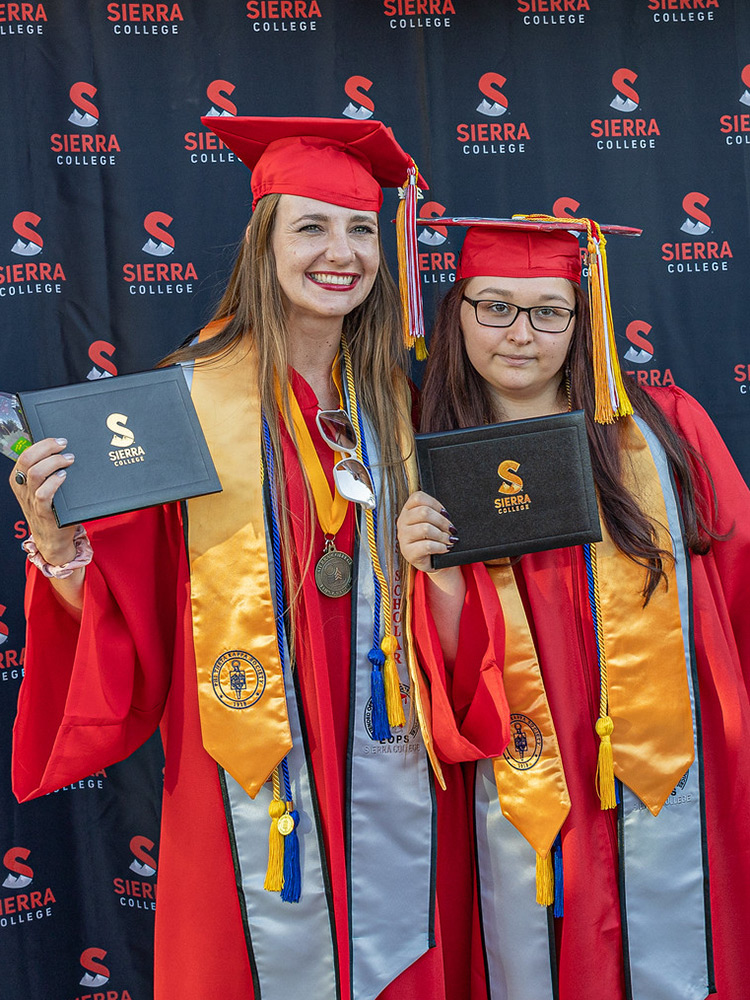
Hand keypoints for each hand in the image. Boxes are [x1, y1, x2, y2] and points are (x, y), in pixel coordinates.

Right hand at [9, 438, 79, 564]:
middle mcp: (22, 489)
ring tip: (69, 460)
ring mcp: (31, 501)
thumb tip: (62, 451)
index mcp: (19, 480)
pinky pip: (43, 494)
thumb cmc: (52, 509)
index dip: (42, 444)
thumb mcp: (44, 488)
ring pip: (35, 473)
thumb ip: (47, 471)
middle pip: (27, 459)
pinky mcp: (43, 512)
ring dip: (53, 463)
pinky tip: (64, 476)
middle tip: (65, 446)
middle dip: (47, 448)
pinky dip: (54, 482)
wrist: (53, 539)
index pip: (25, 454)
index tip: (59, 440)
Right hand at [397, 490, 457, 573]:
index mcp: (408, 510)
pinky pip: (427, 546)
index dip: (435, 504)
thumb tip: (447, 513)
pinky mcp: (408, 552)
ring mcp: (403, 537)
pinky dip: (440, 547)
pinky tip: (445, 548)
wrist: (432, 561)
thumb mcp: (432, 522)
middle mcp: (402, 522)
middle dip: (442, 521)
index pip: (418, 498)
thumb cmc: (433, 538)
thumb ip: (436, 513)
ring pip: (425, 529)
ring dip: (442, 535)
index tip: (445, 513)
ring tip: (449, 540)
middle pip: (424, 512)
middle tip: (451, 529)